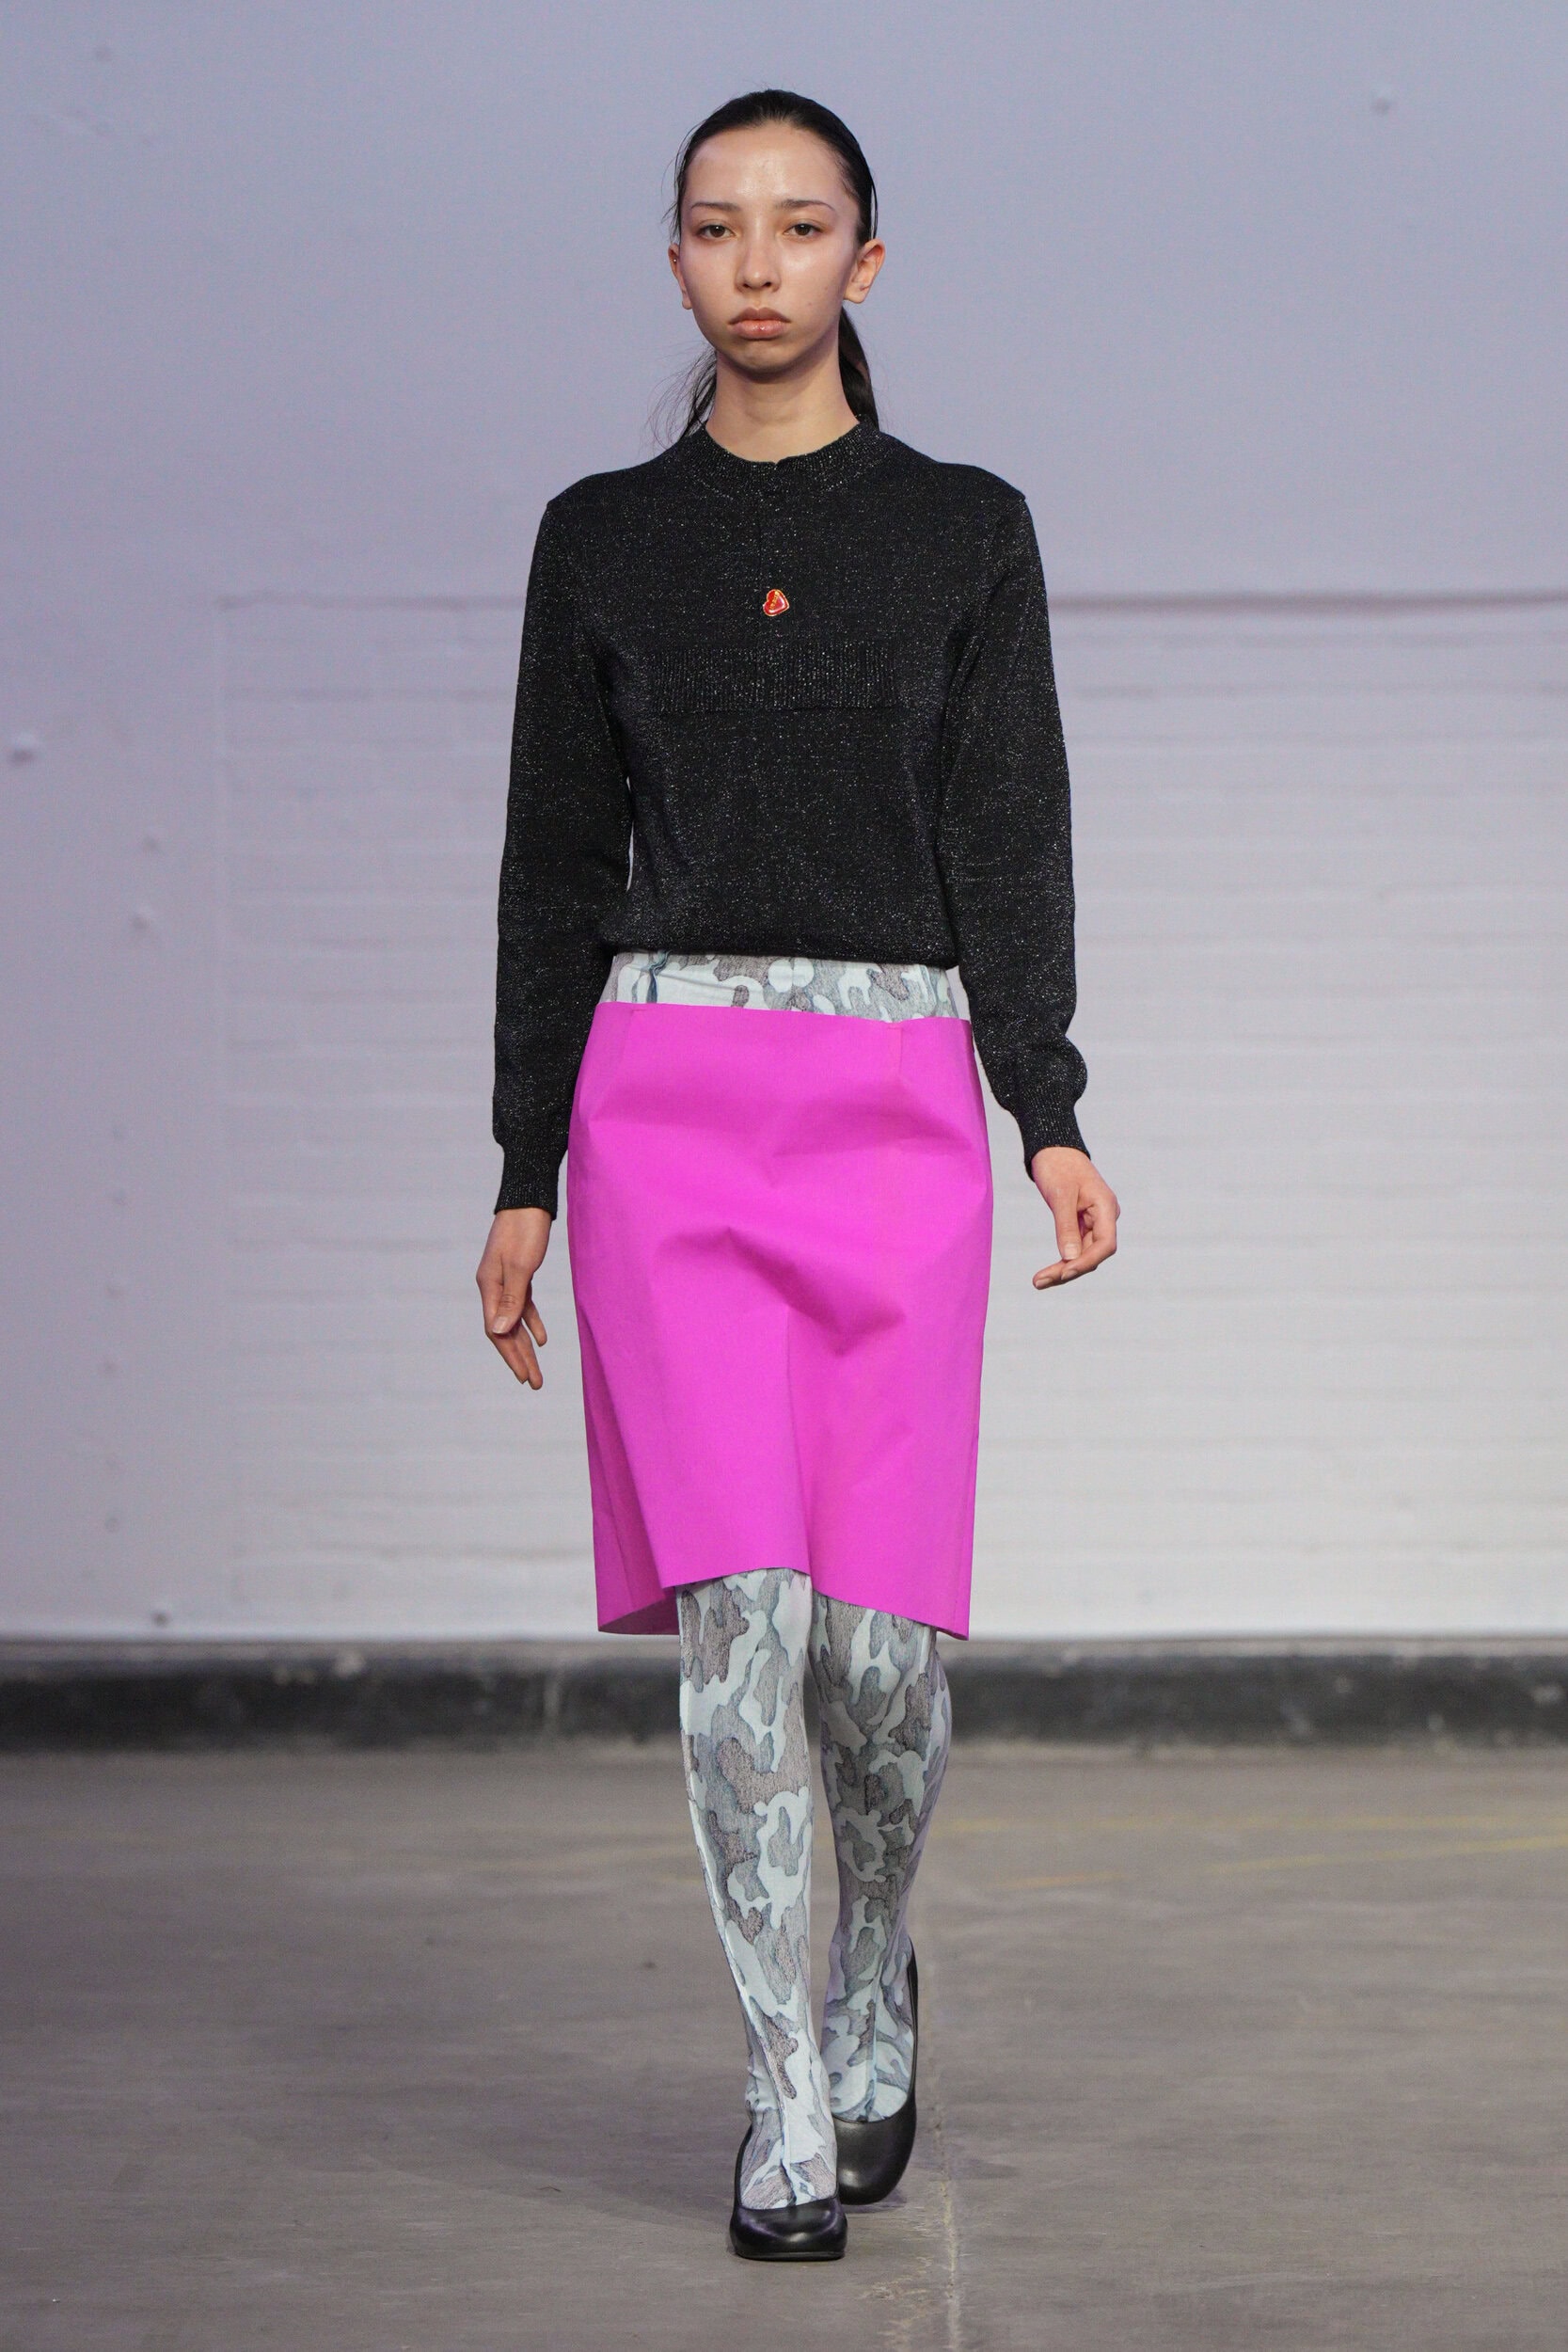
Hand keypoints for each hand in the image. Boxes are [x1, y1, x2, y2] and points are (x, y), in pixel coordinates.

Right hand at [477, 1207, 552, 1386]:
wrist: (529, 1199)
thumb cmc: (525, 1229)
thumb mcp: (521, 1265)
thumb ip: (512, 1298)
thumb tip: (500, 1331)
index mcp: (490, 1286)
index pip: (497, 1330)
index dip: (511, 1356)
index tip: (525, 1376)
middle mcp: (493, 1286)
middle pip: (504, 1330)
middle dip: (519, 1358)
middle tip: (533, 1382)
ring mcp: (504, 1280)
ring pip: (513, 1320)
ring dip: (525, 1345)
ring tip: (535, 1368)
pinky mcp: (518, 1273)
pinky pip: (522, 1305)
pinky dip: (531, 1321)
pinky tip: (541, 1338)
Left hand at [1029, 1147, 1118, 1287]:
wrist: (1053, 1149)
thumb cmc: (1058, 1165)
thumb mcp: (1060, 1195)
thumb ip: (1065, 1226)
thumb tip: (1068, 1258)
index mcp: (1106, 1207)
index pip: (1105, 1244)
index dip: (1086, 1262)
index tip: (1064, 1272)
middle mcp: (1104, 1217)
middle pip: (1093, 1254)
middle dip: (1069, 1271)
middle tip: (1039, 1282)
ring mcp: (1094, 1222)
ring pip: (1083, 1254)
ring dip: (1063, 1270)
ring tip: (1038, 1282)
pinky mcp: (1081, 1224)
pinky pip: (1074, 1247)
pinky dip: (1061, 1260)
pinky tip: (1046, 1273)